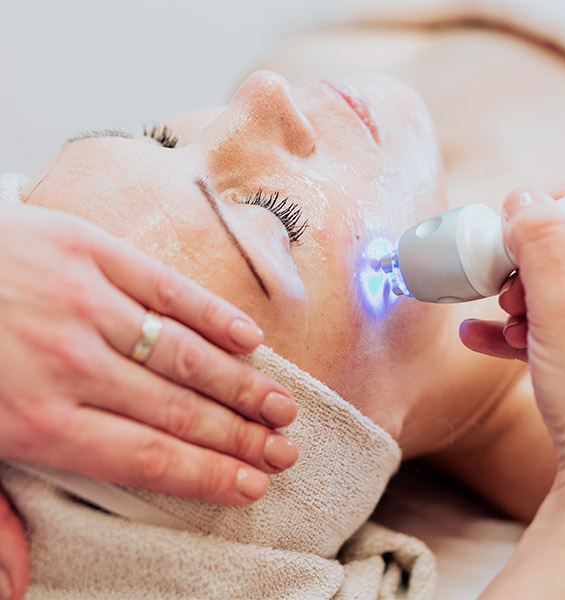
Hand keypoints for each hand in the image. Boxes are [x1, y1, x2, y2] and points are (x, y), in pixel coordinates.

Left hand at [0, 203, 299, 596]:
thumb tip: (15, 586)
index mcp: (34, 420)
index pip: (147, 458)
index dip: (209, 475)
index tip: (254, 484)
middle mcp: (70, 364)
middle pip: (178, 411)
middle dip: (241, 437)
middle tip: (285, 452)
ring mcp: (83, 301)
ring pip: (185, 353)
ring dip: (241, 385)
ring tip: (282, 407)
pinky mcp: (86, 248)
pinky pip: (166, 287)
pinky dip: (213, 315)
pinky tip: (249, 339)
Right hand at [462, 184, 564, 497]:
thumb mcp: (562, 307)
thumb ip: (541, 241)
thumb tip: (524, 199)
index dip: (564, 210)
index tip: (520, 223)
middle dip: (541, 264)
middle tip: (507, 280)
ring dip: (535, 297)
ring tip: (505, 317)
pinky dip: (543, 326)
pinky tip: (488, 335)